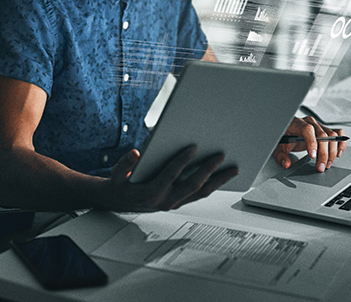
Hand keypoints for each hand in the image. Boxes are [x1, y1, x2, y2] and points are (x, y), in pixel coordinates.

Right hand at [99, 147, 237, 211]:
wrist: (117, 202)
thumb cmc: (120, 186)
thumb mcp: (117, 174)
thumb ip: (125, 164)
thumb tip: (135, 154)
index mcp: (152, 193)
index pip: (171, 175)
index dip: (182, 161)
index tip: (193, 147)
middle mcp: (166, 200)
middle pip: (193, 185)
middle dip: (208, 170)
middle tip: (220, 156)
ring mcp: (174, 203)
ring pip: (201, 192)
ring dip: (218, 181)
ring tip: (233, 169)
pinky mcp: (179, 202)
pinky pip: (199, 194)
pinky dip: (212, 185)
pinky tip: (222, 176)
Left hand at [273, 116, 345, 171]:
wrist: (286, 131)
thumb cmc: (283, 137)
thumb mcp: (278, 147)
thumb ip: (280, 156)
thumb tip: (286, 164)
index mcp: (297, 124)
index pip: (307, 130)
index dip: (312, 142)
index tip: (313, 156)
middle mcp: (309, 122)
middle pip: (322, 135)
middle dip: (323, 153)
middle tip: (321, 167)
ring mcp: (318, 125)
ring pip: (332, 135)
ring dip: (332, 152)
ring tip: (327, 164)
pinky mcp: (325, 130)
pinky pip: (337, 133)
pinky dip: (340, 143)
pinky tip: (338, 153)